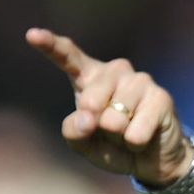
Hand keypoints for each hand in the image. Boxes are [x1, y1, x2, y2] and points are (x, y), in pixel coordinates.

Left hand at [26, 28, 192, 185]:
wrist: (153, 158)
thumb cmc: (114, 146)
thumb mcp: (84, 144)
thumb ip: (74, 131)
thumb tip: (88, 118)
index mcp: (91, 77)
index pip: (69, 58)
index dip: (51, 46)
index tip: (33, 35)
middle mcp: (116, 72)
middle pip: (90, 101)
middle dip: (97, 126)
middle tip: (112, 131)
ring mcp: (140, 81)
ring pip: (114, 120)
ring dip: (119, 137)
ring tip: (130, 132)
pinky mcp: (161, 97)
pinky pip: (135, 133)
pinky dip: (135, 144)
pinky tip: (145, 137)